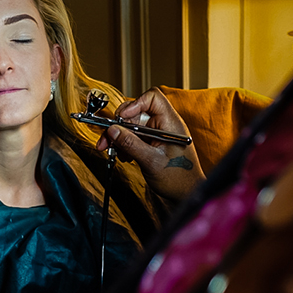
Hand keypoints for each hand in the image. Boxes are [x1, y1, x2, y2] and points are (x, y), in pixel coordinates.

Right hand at [97, 87, 204, 201]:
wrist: (185, 194)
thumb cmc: (178, 179)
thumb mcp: (151, 161)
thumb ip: (130, 144)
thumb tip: (113, 130)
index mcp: (170, 123)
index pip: (153, 98)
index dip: (135, 103)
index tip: (121, 117)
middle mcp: (164, 125)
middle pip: (136, 112)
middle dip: (119, 125)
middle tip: (106, 138)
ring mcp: (157, 134)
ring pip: (132, 126)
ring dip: (119, 137)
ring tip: (111, 150)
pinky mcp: (152, 143)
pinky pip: (134, 136)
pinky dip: (125, 144)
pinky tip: (123, 155)